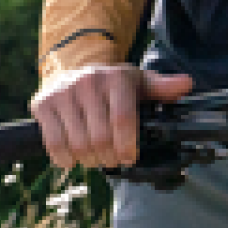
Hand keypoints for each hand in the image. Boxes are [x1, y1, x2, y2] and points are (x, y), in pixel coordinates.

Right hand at [31, 61, 193, 171]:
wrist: (71, 67)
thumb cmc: (111, 84)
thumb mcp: (139, 83)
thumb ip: (162, 88)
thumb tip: (186, 85)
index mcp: (115, 78)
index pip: (122, 119)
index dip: (127, 146)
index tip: (129, 158)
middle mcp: (87, 82)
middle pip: (100, 138)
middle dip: (109, 157)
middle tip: (112, 159)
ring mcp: (62, 93)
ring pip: (77, 144)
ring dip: (89, 160)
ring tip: (95, 157)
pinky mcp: (42, 104)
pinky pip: (53, 143)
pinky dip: (65, 158)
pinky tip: (73, 157)